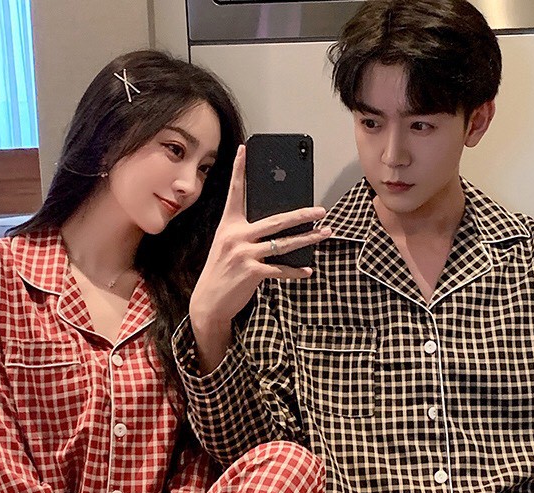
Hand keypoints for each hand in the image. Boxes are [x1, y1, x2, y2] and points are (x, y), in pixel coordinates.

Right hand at [190, 145, 331, 330]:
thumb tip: (277, 227)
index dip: (239, 170)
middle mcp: (236, 236)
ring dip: (307, 239)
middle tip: (320, 209)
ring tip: (324, 233)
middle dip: (301, 214)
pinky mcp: (251, 272)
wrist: (208, 301)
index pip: (235, 192)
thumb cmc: (223, 271)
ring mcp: (244, 254)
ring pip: (283, 243)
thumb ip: (247, 233)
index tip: (244, 150)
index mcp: (229, 225)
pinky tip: (308, 270)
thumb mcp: (229, 246)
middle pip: (275, 220)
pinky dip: (295, 271)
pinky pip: (280, 269)